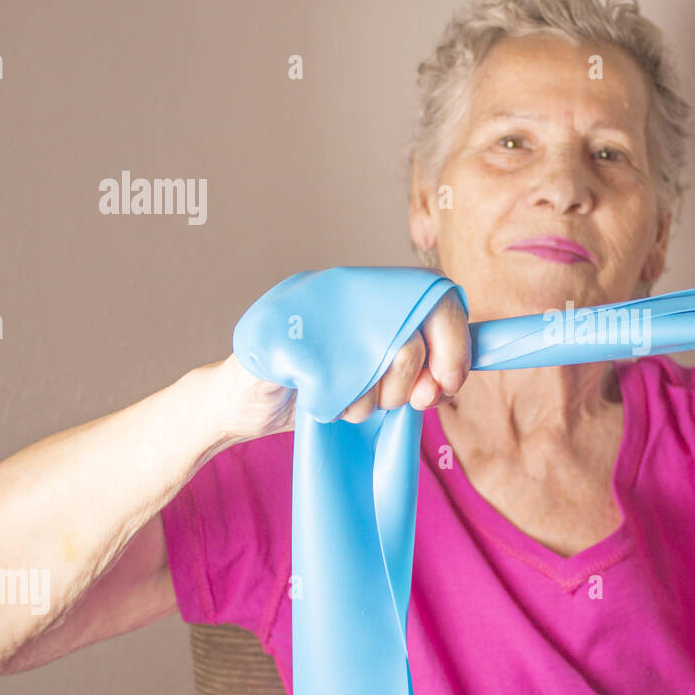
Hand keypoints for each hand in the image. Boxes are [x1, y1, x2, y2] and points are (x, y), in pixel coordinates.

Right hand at [207, 288, 470, 441]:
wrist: (238, 400)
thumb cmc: (318, 386)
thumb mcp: (376, 373)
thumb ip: (417, 370)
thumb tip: (451, 381)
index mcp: (373, 291)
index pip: (440, 302)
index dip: (456, 351)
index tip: (446, 386)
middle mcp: (346, 289)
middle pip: (410, 345)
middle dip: (405, 390)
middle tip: (388, 402)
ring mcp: (312, 310)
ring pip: (375, 368)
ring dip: (365, 404)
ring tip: (342, 397)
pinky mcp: (282, 339)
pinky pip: (336, 386)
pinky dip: (332, 405)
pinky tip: (316, 398)